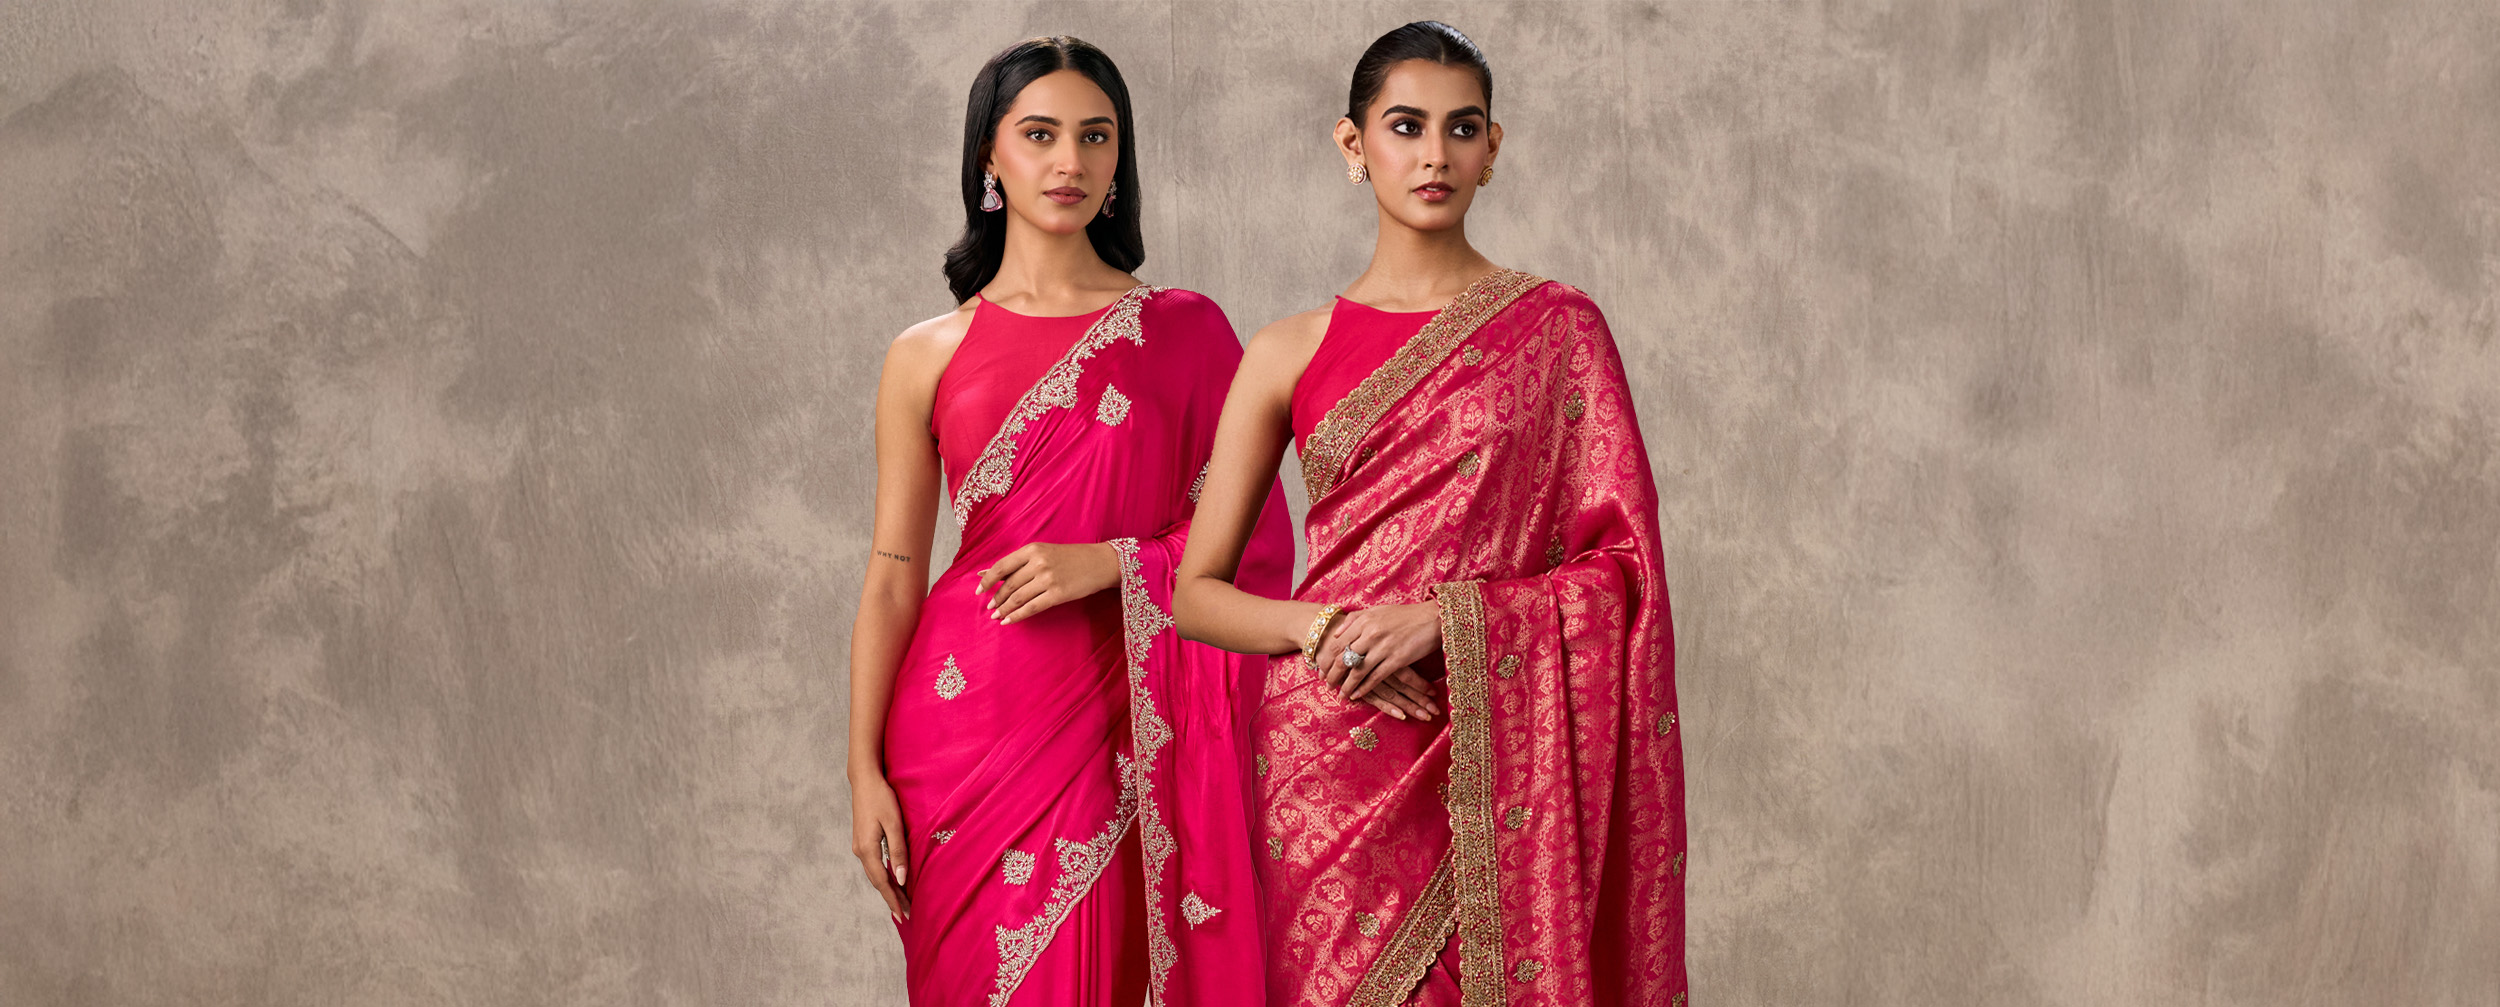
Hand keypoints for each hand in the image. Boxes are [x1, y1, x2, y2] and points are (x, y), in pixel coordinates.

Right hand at [849, 772, 910, 921]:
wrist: (864, 780)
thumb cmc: (882, 799)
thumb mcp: (894, 824)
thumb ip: (898, 851)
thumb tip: (902, 879)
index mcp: (867, 849)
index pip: (882, 882)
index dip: (893, 899)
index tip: (903, 916)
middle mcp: (860, 851)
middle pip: (877, 881)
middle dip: (891, 898)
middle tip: (906, 915)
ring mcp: (859, 846)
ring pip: (875, 874)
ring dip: (887, 889)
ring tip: (900, 902)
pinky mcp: (862, 841)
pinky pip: (873, 865)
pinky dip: (883, 877)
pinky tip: (891, 880)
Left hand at [977, 542, 1120, 623]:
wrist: (1099, 562)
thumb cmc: (1070, 558)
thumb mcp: (1043, 552)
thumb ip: (1018, 563)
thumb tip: (986, 572)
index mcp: (1032, 549)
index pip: (1002, 566)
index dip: (987, 580)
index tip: (978, 590)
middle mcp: (1038, 563)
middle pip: (1009, 585)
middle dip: (996, 598)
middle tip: (990, 607)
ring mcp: (1048, 579)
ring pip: (1018, 598)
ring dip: (1004, 609)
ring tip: (997, 616)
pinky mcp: (1057, 594)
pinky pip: (1031, 608)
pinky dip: (1017, 616)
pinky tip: (1009, 620)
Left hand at [1316, 601, 1444, 715]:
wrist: (1431, 618)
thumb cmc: (1404, 615)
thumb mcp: (1377, 611)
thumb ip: (1354, 620)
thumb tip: (1335, 633)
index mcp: (1364, 620)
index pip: (1337, 643)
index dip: (1327, 659)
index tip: (1320, 670)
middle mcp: (1370, 633)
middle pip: (1344, 658)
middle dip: (1332, 675)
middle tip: (1326, 685)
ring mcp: (1383, 647)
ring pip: (1358, 671)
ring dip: (1347, 685)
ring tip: (1341, 694)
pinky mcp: (1397, 660)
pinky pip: (1375, 677)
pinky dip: (1364, 688)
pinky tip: (1357, 695)